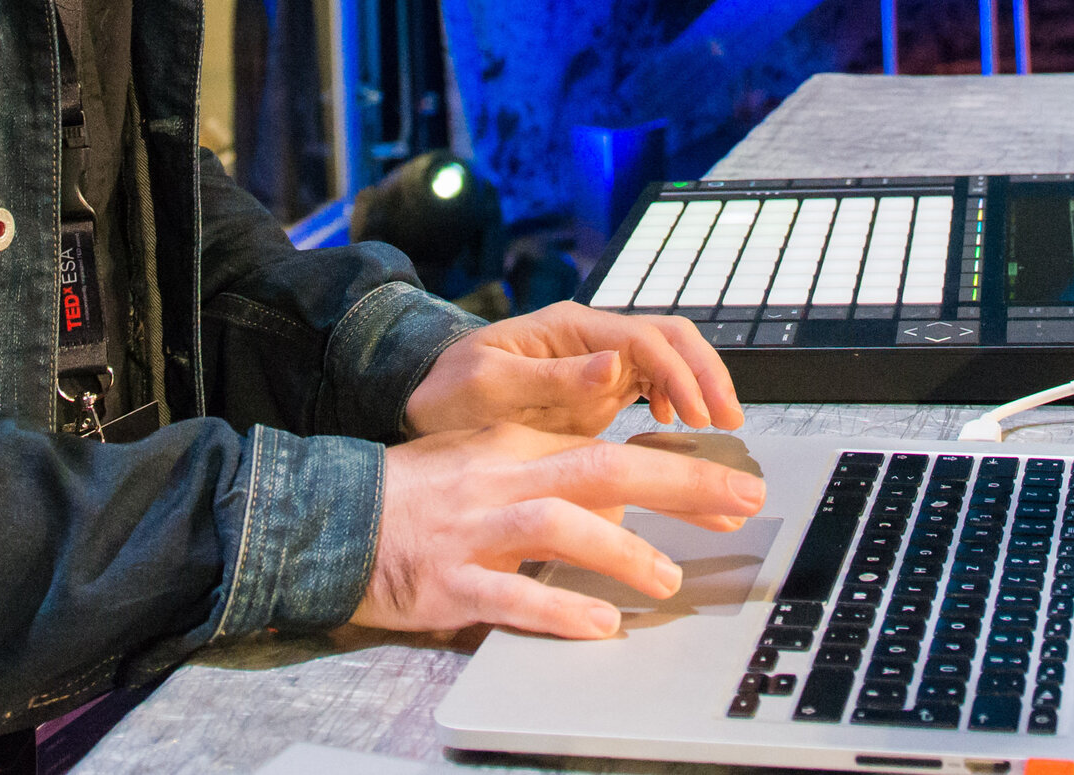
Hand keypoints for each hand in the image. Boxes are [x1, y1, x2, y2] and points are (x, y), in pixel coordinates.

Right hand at [352, 422, 766, 634]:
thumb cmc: (422, 493)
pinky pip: (509, 595)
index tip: (735, 485)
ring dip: (622, 550)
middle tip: (741, 499)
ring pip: (558, 525)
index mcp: (520, 447)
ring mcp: (476, 528)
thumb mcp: (495, 465)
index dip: (679, 467)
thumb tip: (625, 507)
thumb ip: (557, 479)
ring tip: (668, 579)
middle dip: (680, 480)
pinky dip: (556, 610)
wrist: (333, 516)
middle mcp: (505, 478)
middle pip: (603, 468)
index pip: (613, 449)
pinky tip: (597, 626)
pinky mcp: (449, 580)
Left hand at [404, 301, 744, 438]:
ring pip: (668, 361)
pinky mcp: (596, 392)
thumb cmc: (448, 391)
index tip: (701, 414)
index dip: (680, 373)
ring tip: (720, 428)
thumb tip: (613, 365)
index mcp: (570, 328)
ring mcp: (597, 364)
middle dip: (706, 373)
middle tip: (729, 420)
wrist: (422, 400)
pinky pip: (650, 387)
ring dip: (699, 387)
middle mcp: (591, 339)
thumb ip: (550, 376)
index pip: (645, 339)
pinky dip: (676, 402)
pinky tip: (680, 430)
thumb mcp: (488, 385)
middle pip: (670, 339)